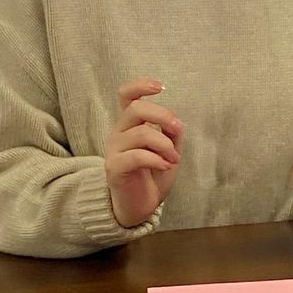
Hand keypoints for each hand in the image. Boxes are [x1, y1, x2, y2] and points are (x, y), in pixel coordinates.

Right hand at [104, 78, 183, 227]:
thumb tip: (175, 122)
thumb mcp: (169, 150)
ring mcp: (114, 149)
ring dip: (165, 144)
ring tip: (174, 158)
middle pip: (136, 108)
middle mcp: (119, 132)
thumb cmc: (153, 175)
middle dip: (162, 115)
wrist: (139, 206)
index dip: (140, 86)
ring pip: (141, 133)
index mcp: (131, 124)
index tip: (159, 87)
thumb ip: (172, 134)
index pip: (126, 95)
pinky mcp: (114, 167)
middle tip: (177, 130)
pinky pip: (137, 155)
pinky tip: (165, 166)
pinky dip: (156, 159)